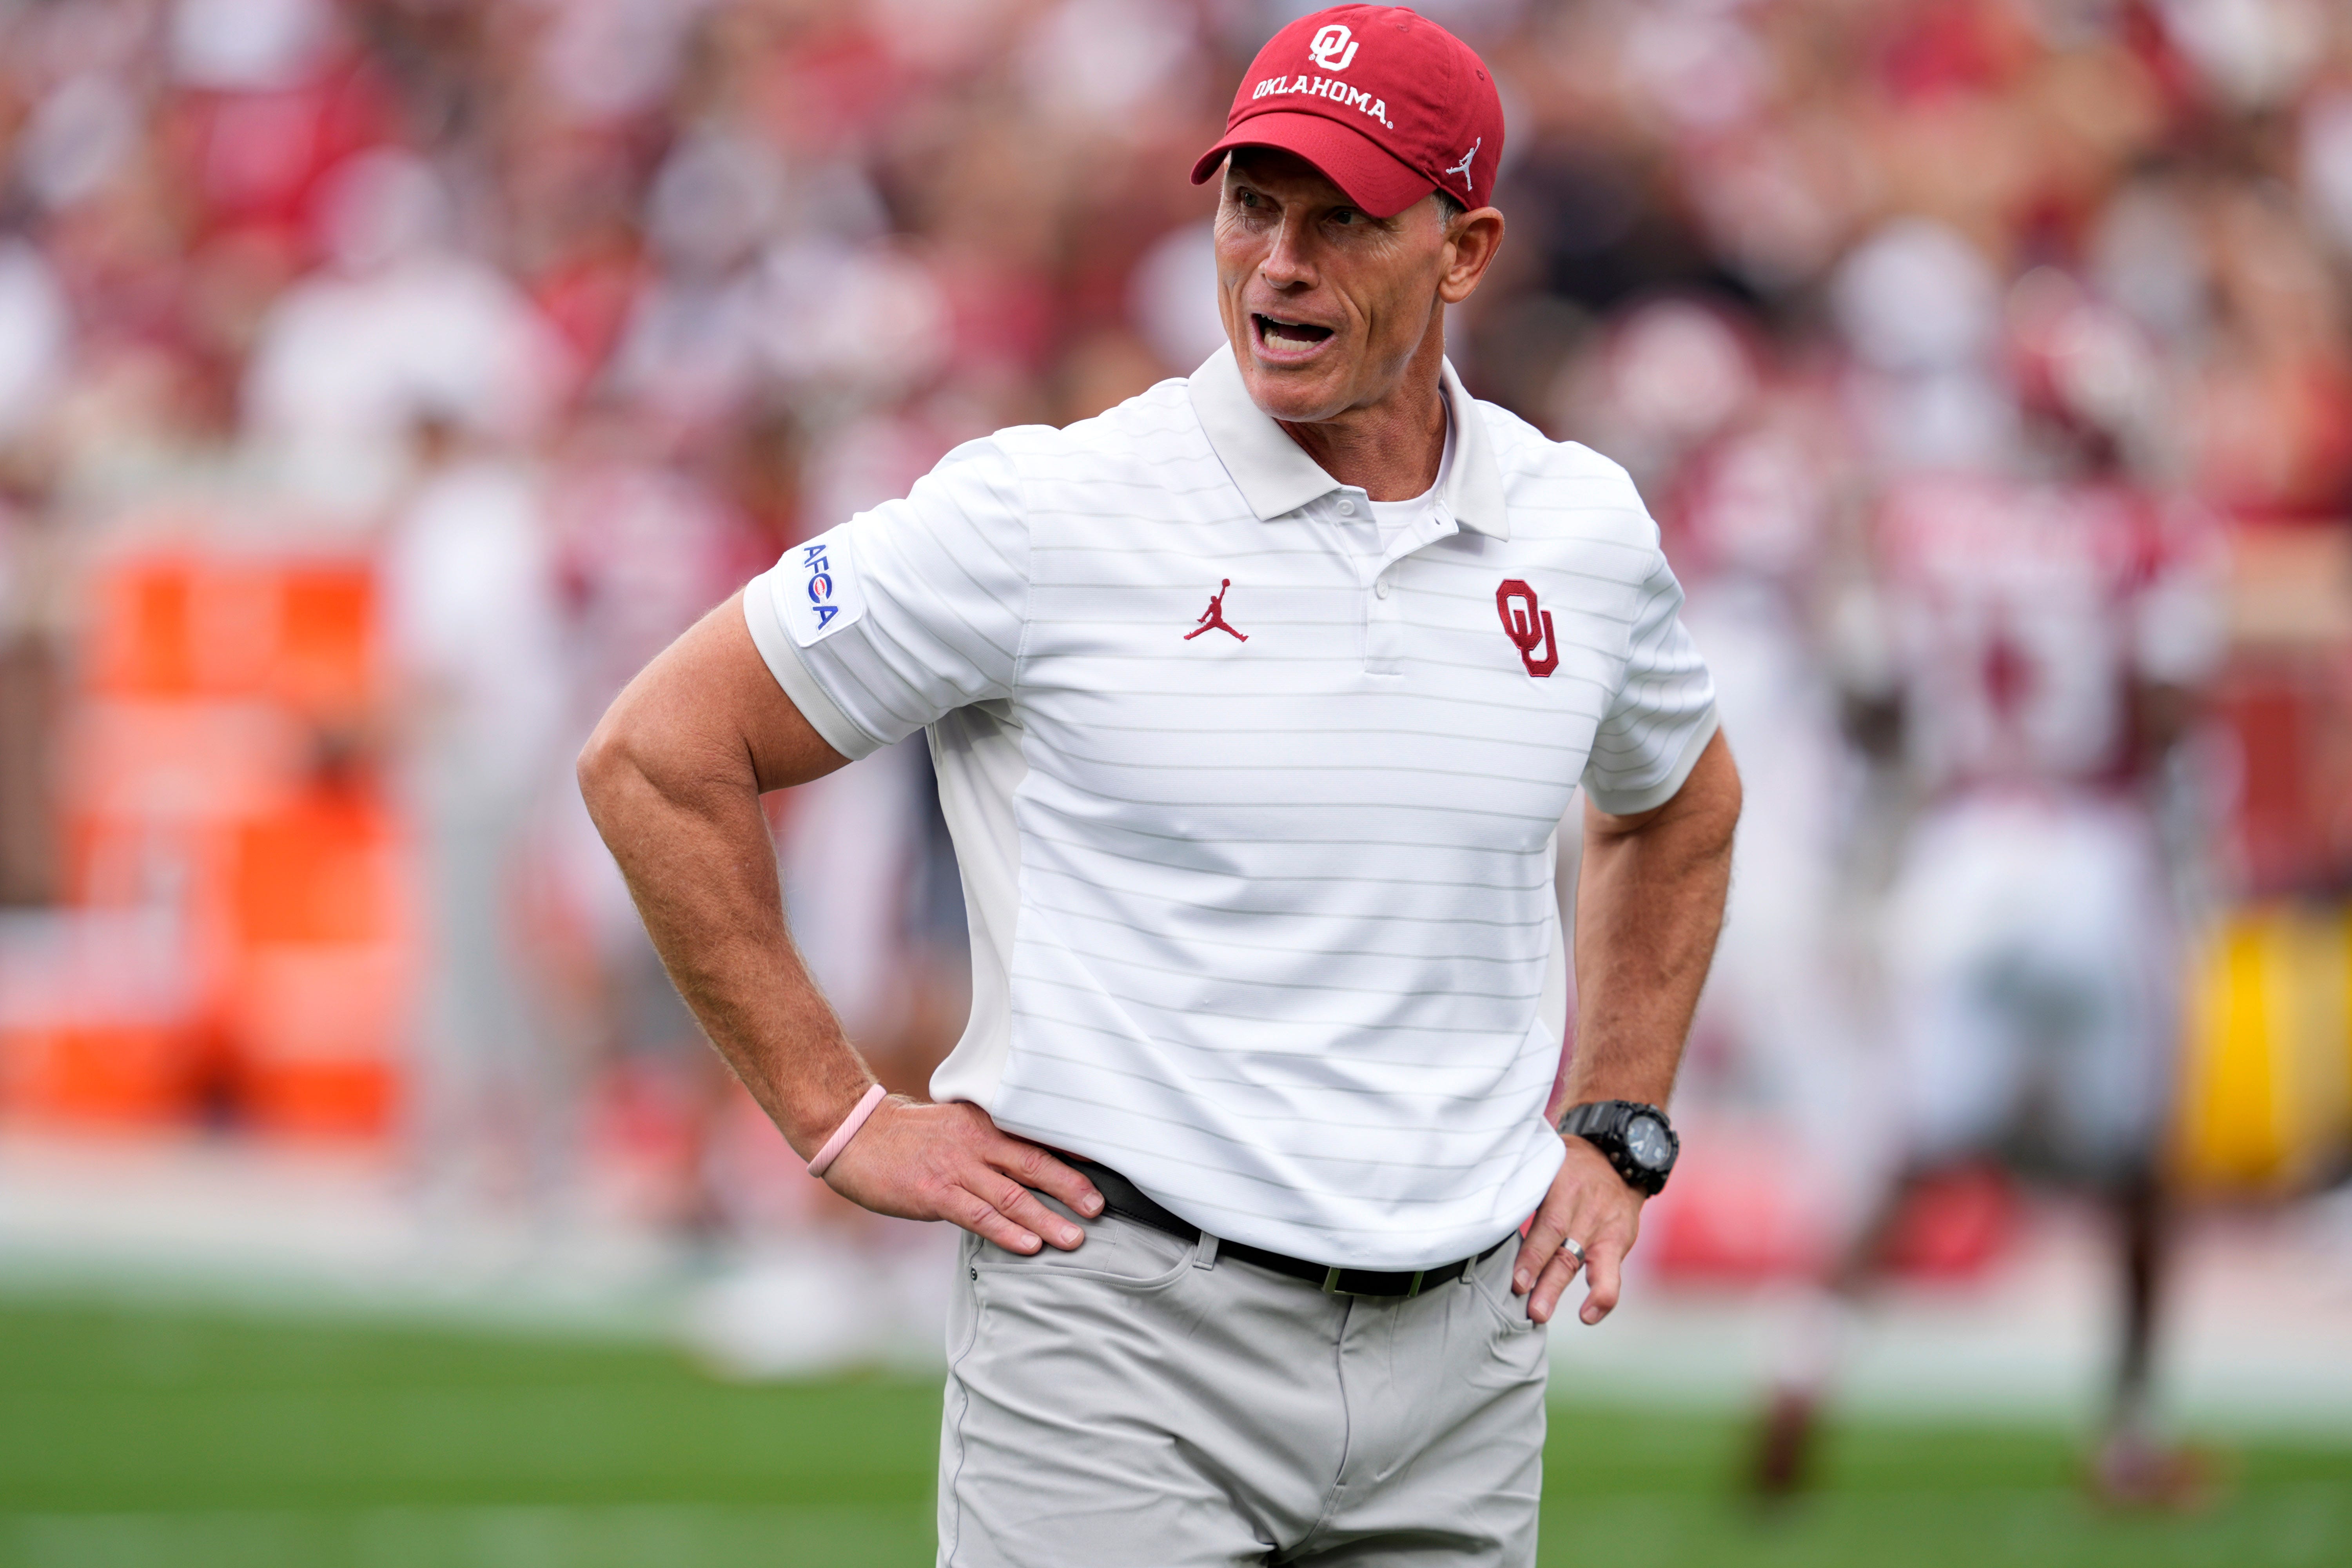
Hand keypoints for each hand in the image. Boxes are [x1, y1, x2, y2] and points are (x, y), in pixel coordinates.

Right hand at [820, 1097, 1103, 1253]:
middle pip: (1035, 1164)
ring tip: (1076, 1238)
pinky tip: (1029, 1246)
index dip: (1073, 1156)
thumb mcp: (955, 1127)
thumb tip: (1028, 1166)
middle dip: (1072, 1187)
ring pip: (1012, 1195)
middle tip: (1101, 1208)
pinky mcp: (934, 1193)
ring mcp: (955, 1168)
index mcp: (985, 1123)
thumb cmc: (908, 1137)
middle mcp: (976, 1142)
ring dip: (1047, 1219)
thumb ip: (990, 1144)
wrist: (855, 1134)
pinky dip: (1007, 1232)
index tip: (1107, 1169)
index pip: (1037, 1138)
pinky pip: (978, 1215)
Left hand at [1511, 1135, 1643, 1325]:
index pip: (1550, 1224)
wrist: (1618, 1157)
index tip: (1517, 1281)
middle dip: (1544, 1281)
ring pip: (1581, 1262)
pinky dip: (1602, 1297)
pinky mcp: (1618, 1241)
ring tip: (1540, 1314)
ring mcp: (1603, 1226)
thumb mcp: (1547, 1164)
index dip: (1533, 1255)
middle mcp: (1585, 1207)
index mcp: (1563, 1186)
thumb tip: (1482, 1212)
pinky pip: (1612, 1274)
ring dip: (1558, 1290)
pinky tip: (1588, 1316)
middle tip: (1529, 1309)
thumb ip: (1524, 1187)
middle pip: (1564, 1248)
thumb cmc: (1568, 1168)